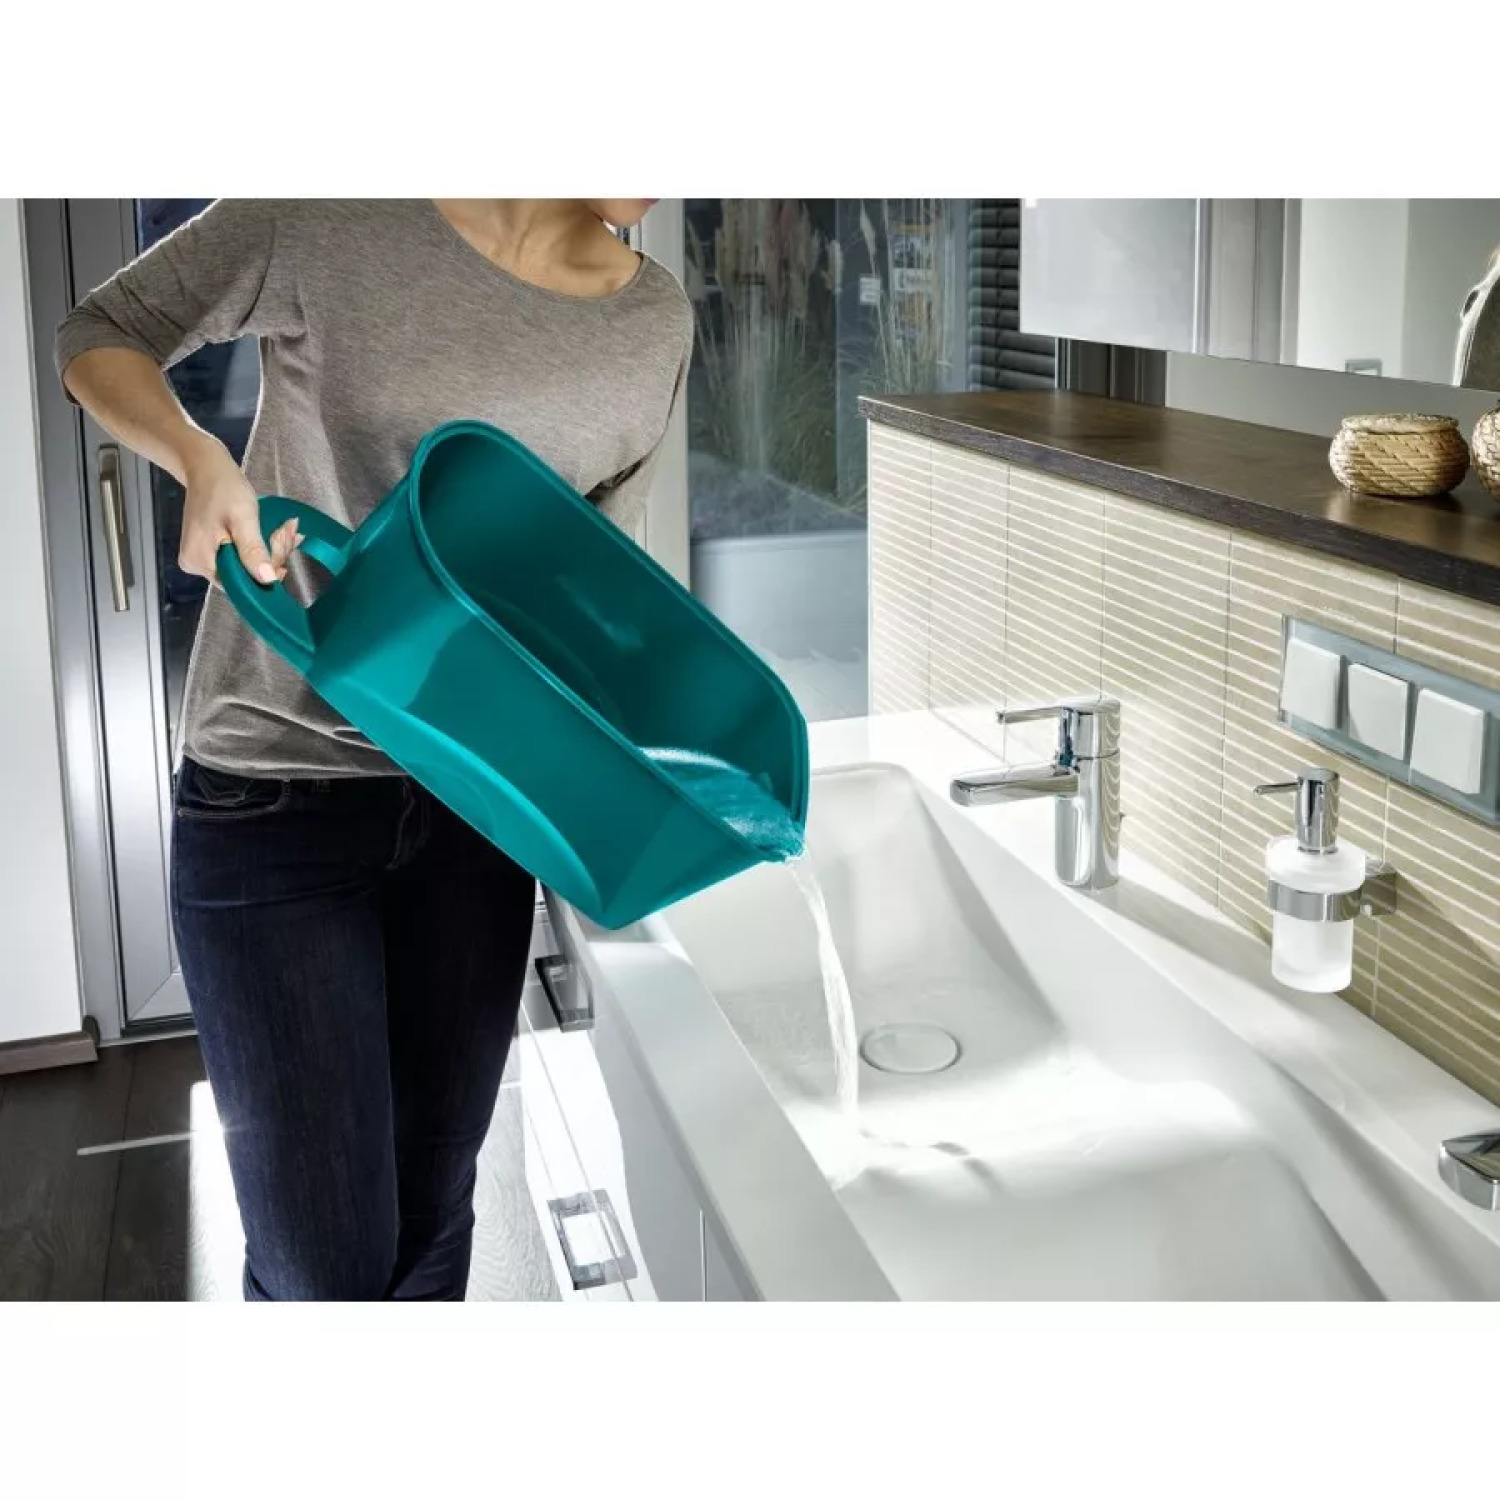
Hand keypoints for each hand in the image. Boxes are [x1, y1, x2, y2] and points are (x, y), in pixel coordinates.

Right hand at [178, 437, 300, 583]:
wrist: (206, 467)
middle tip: (287, 531)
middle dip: (271, 555)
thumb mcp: (242, 519)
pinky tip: (275, 530)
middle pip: (245, 576)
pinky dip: (261, 544)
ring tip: (284, 527)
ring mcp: (204, 558)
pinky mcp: (212, 549)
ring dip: (270, 548)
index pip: (240, 585)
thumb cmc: (222, 488)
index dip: (265, 573)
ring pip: (248, 565)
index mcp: (200, 562)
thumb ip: (253, 551)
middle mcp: (197, 565)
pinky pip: (243, 556)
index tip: (282, 549)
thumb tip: (266, 580)